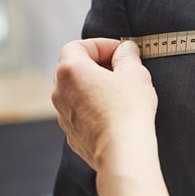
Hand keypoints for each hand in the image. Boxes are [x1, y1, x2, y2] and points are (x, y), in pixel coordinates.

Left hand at [52, 39, 157, 176]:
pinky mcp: (72, 134)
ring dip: (96, 87)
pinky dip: (95, 108)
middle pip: (74, 68)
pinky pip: (81, 113)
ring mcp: (63, 114)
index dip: (101, 45)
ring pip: (77, 92)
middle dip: (98, 65)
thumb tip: (126, 50)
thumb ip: (128, 56)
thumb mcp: (135, 73)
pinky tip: (116, 114)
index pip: (78, 46)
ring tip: (122, 92)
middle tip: (122, 70)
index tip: (120, 51)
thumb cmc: (128, 109)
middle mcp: (59, 91)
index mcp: (71, 70)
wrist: (122, 150)